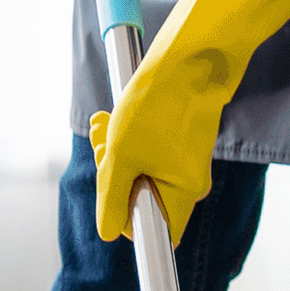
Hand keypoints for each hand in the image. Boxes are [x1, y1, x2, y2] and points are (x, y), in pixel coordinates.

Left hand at [90, 0, 289, 240]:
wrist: (189, 58)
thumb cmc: (159, 104)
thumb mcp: (122, 155)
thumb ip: (112, 199)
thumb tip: (109, 231)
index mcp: (183, 195)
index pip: (151, 231)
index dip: (121, 214)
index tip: (109, 185)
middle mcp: (189, 184)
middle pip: (140, 198)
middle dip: (112, 173)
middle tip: (100, 144)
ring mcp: (185, 163)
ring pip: (138, 171)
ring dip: (114, 151)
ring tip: (103, 123)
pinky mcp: (180, 143)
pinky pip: (147, 153)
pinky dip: (127, 139)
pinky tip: (114, 118)